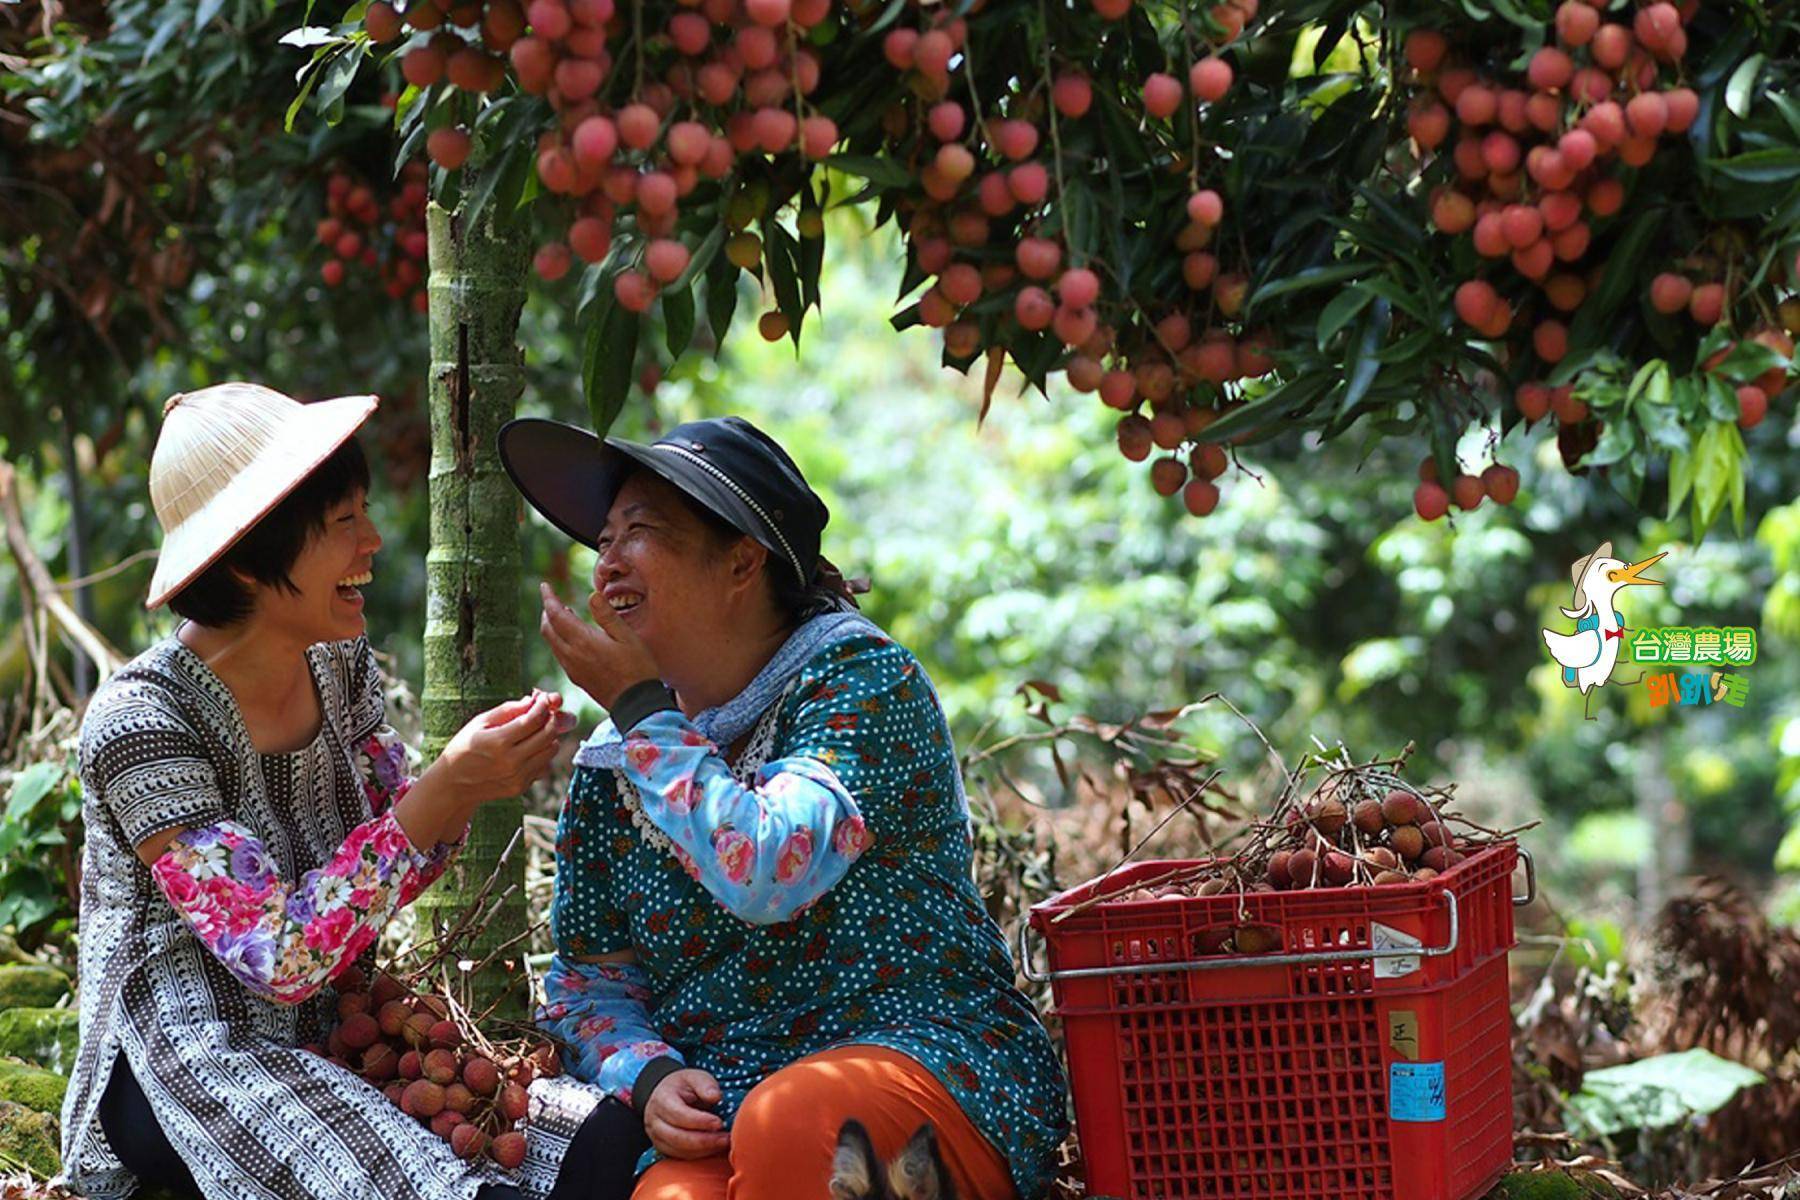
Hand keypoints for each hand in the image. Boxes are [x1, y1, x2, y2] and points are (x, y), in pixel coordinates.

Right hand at [435, 690, 565, 804]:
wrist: (453, 784)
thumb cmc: (464, 747)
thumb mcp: (479, 723)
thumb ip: (507, 710)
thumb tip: (532, 700)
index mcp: (498, 742)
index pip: (534, 719)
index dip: (543, 706)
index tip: (543, 699)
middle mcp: (511, 761)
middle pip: (548, 734)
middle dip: (551, 719)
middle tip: (545, 712)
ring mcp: (517, 777)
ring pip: (551, 751)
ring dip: (549, 737)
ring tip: (536, 731)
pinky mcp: (521, 787)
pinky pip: (544, 766)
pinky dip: (542, 755)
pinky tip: (529, 749)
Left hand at [538, 581, 661, 710]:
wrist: (636, 704)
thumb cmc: (637, 668)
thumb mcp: (627, 637)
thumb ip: (607, 615)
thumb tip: (592, 595)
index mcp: (583, 641)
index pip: (556, 614)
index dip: (548, 598)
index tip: (544, 586)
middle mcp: (572, 655)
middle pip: (548, 629)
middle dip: (547, 612)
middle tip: (553, 600)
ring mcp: (573, 669)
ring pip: (552, 643)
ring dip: (552, 627)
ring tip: (563, 615)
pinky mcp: (577, 679)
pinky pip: (560, 655)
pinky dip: (559, 641)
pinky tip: (573, 639)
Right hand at [643, 1068, 728, 1159]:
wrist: (665, 1095)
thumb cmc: (682, 1086)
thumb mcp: (694, 1077)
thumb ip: (705, 1084)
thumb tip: (715, 1097)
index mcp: (662, 1100)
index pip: (680, 1115)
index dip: (700, 1121)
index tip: (719, 1123)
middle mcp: (654, 1121)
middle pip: (678, 1137)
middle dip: (705, 1140)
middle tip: (726, 1138)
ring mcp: (656, 1137)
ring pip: (679, 1150)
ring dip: (703, 1150)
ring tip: (723, 1144)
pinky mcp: (662, 1148)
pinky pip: (680, 1156)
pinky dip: (698, 1155)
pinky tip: (714, 1149)